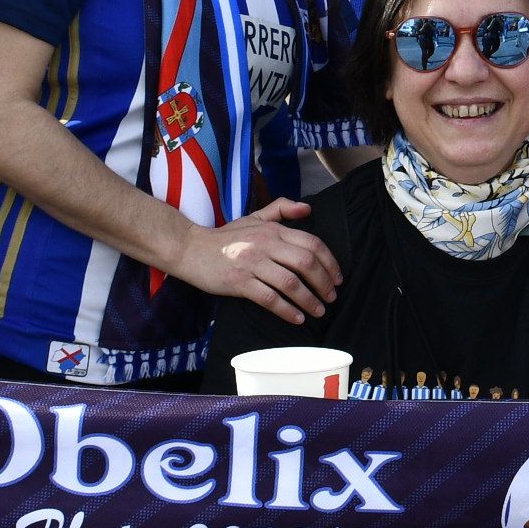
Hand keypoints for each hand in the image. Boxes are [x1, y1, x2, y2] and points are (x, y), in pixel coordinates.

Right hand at [165, 199, 338, 322]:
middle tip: (332, 297)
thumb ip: (281, 209)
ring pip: (291, 283)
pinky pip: (270, 298)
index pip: (312, 244)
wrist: (191, 249)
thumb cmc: (225, 237)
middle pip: (306, 263)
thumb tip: (308, 208)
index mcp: (273, 230)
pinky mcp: (240, 282)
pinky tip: (297, 318)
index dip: (330, 262)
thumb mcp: (253, 218)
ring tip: (319, 311)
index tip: (338, 278)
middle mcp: (266, 244)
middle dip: (324, 283)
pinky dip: (288, 310)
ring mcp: (252, 264)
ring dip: (310, 300)